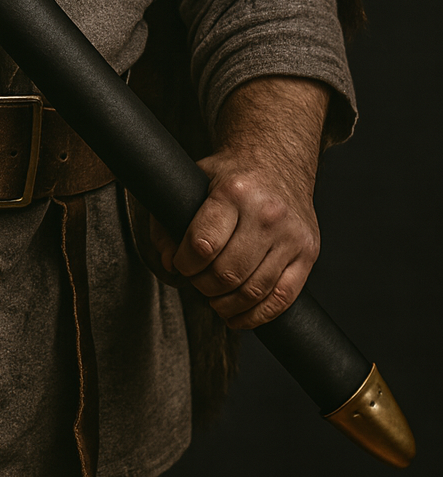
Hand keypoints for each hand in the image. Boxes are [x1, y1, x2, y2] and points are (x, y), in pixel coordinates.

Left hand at [149, 77, 328, 330]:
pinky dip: (257, 316)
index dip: (184, 263)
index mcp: (234, 192)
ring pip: (254, 290)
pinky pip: (283, 298)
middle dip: (203, 285)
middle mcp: (266, 213)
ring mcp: (291, 234)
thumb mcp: (194, 183)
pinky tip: (238, 315)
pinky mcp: (308, 252)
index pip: (202, 245)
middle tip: (196, 280)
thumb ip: (169, 220)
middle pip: (227, 273)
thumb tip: (168, 262)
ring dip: (226, 304)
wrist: (278, 160)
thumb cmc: (231, 176)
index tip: (180, 263)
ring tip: (214, 298)